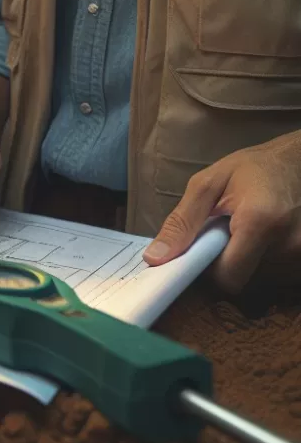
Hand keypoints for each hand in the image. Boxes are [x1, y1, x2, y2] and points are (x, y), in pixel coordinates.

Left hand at [144, 132, 300, 291]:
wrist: (297, 162)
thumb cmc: (252, 168)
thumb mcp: (208, 184)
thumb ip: (182, 222)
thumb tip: (156, 257)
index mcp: (261, 222)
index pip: (227, 278)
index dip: (205, 273)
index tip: (193, 257)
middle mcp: (288, 245)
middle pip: (242, 279)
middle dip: (222, 263)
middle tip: (218, 234)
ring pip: (258, 279)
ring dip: (242, 261)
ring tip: (241, 231)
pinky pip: (274, 275)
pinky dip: (260, 261)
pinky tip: (258, 238)